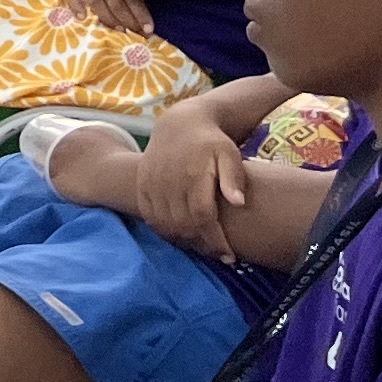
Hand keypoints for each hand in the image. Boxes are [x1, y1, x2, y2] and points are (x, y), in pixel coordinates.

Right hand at [138, 95, 253, 259]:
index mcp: (193, 175)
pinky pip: (150, 217)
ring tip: (201, 246)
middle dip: (202, 245)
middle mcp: (169, 182)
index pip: (202, 217)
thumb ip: (234, 178)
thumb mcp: (229, 154)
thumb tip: (239, 203)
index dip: (215, 241)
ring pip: (165, 224)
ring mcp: (152, 184)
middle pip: (183, 225)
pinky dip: (164, 231)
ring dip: (183, 241)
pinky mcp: (142, 186)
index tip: (229, 256)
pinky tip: (179, 235)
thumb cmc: (211, 142)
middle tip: (217, 253)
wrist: (179, 124)